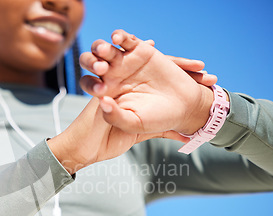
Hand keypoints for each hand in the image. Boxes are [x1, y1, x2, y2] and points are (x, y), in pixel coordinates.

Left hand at [79, 29, 214, 136]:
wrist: (184, 106)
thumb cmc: (156, 118)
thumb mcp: (134, 123)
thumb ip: (115, 116)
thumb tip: (102, 102)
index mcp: (106, 92)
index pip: (88, 83)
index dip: (89, 84)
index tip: (102, 90)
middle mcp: (112, 75)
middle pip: (91, 61)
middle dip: (90, 61)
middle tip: (101, 68)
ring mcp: (125, 61)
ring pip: (104, 48)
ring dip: (100, 47)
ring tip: (104, 50)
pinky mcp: (140, 50)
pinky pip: (124, 39)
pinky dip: (119, 35)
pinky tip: (116, 38)